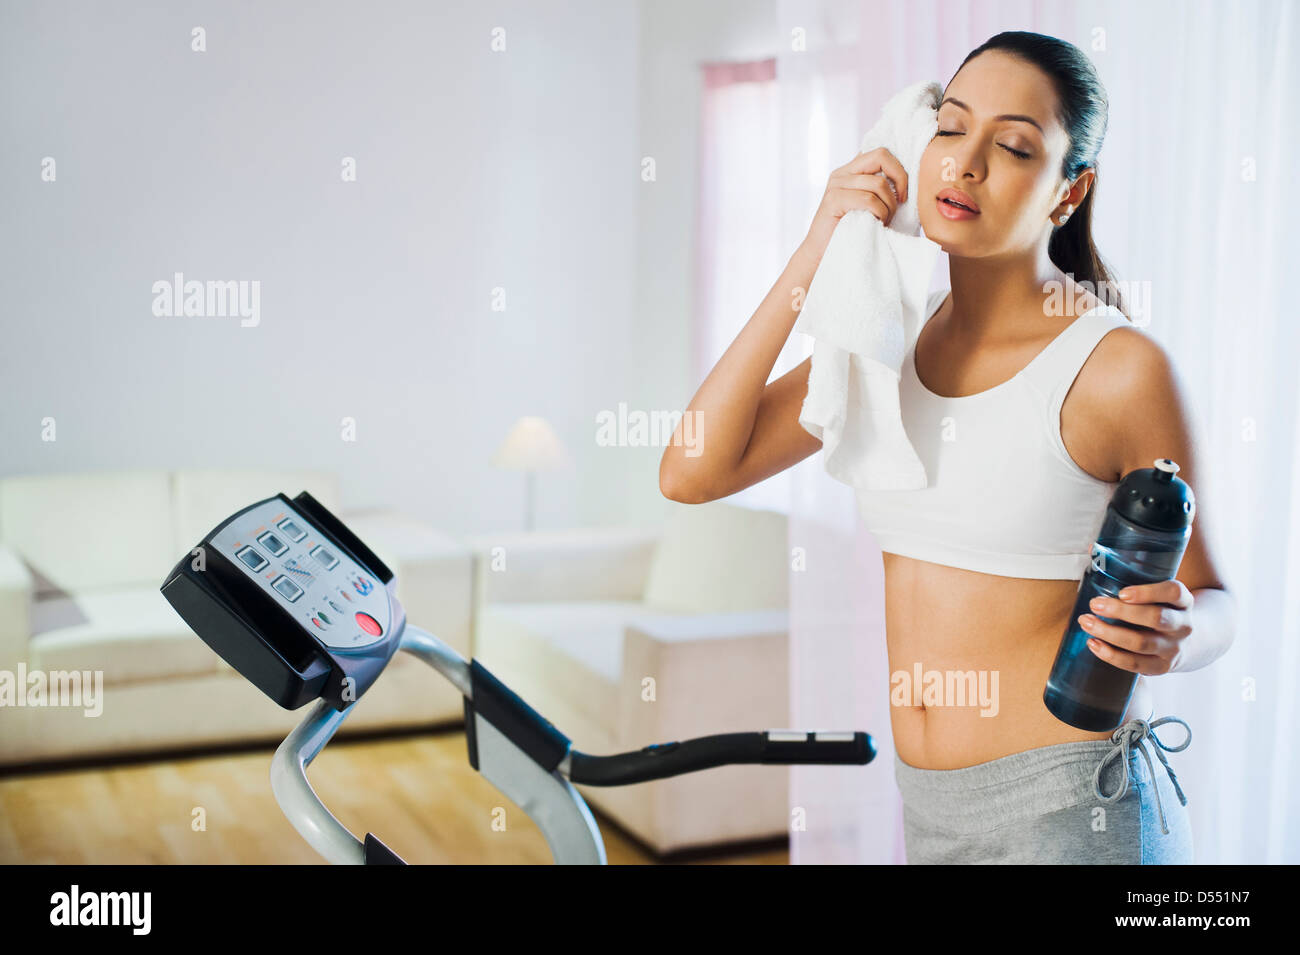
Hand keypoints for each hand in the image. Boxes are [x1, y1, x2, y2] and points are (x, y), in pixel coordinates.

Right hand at [800, 147, 908, 264]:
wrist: (824, 256)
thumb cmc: (853, 233)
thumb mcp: (870, 207)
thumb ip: (880, 189)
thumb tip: (911, 178)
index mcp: (852, 171)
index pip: (881, 152)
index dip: (899, 169)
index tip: (902, 194)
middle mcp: (842, 173)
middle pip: (881, 155)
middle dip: (899, 178)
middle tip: (900, 203)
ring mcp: (836, 184)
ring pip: (878, 183)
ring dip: (888, 206)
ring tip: (884, 221)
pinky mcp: (833, 199)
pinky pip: (868, 199)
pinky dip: (878, 213)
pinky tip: (876, 224)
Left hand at [1078, 579, 1194, 675]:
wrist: (1190, 642)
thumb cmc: (1161, 607)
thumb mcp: (1157, 589)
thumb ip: (1129, 570)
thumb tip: (1091, 548)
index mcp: (1184, 601)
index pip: (1174, 593)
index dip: (1149, 592)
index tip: (1122, 592)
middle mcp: (1183, 625)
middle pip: (1156, 618)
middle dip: (1121, 611)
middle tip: (1094, 604)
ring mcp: (1173, 648)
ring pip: (1142, 643)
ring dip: (1110, 633)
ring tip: (1086, 622)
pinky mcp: (1160, 667)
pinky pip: (1135, 664)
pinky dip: (1111, 655)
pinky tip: (1093, 643)